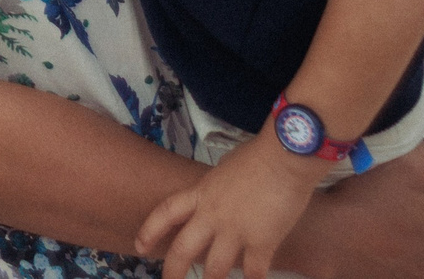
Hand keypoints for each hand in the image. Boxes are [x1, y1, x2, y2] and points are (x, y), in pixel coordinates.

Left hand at [139, 137, 320, 278]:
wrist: (284, 157)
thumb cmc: (259, 155)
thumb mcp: (226, 169)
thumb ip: (217, 187)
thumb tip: (218, 193)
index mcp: (202, 193)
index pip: (166, 212)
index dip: (149, 231)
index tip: (139, 247)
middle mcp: (212, 215)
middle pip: (183, 249)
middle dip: (173, 272)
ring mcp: (235, 231)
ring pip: (214, 269)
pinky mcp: (261, 243)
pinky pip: (253, 272)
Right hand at [279, 144, 423, 278]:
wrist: (320, 236)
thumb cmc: (363, 201)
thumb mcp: (405, 169)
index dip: (405, 208)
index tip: (381, 200)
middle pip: (416, 244)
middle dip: (399, 232)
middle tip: (369, 215)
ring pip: (399, 261)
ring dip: (386, 250)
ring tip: (359, 232)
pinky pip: (382, 273)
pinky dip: (373, 266)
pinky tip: (356, 251)